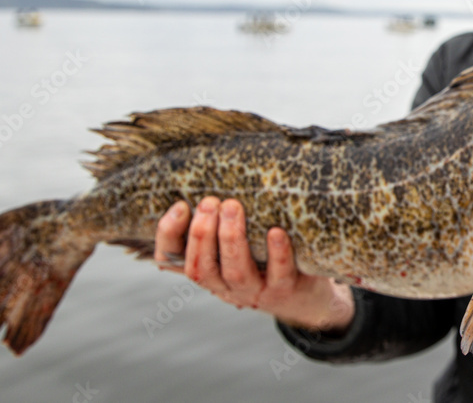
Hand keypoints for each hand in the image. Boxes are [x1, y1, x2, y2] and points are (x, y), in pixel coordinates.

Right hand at [154, 197, 354, 332]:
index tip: (180, 205)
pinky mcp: (286, 289)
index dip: (169, 235)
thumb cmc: (262, 261)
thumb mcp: (233, 247)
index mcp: (207, 271)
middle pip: (201, 267)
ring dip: (231, 238)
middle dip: (201, 234)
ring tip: (232, 207)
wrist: (304, 297)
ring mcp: (256, 290)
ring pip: (236, 272)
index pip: (171, 259)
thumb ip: (217, 223)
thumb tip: (202, 175)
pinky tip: (275, 231)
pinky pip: (280, 273)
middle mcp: (226, 286)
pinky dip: (277, 252)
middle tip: (209, 202)